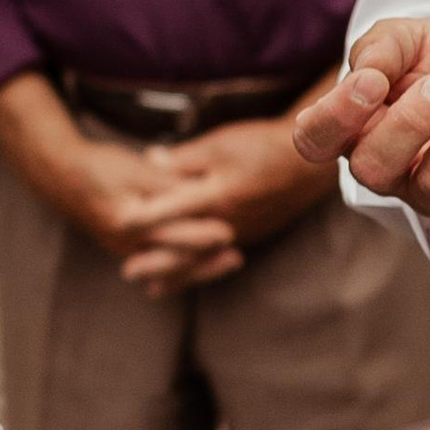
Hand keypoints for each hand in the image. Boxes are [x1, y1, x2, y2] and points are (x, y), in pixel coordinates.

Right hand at [64, 131, 244, 290]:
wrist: (61, 176)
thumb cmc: (100, 168)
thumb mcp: (135, 170)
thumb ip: (166, 183)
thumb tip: (200, 191)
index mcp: (128, 222)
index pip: (173, 233)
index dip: (203, 234)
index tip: (231, 232)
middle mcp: (125, 243)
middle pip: (174, 259)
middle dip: (208, 261)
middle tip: (238, 258)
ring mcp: (123, 249)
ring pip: (167, 266)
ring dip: (198, 266)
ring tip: (230, 262)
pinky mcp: (124, 248)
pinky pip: (157, 264)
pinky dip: (180, 265)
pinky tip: (201, 262)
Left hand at [113, 114, 333, 291]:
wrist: (309, 161)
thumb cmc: (263, 145)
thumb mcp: (221, 144)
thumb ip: (185, 158)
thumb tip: (150, 159)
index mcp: (218, 195)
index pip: (174, 209)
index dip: (146, 216)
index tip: (119, 222)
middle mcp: (229, 220)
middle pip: (185, 247)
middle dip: (156, 261)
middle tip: (127, 273)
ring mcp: (242, 230)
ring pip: (203, 258)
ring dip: (175, 272)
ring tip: (149, 284)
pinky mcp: (251, 233)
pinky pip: (218, 256)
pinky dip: (198, 267)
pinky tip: (183, 275)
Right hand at [291, 18, 429, 232]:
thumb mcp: (409, 38)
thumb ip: (381, 48)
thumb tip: (366, 75)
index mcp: (352, 126)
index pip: (315, 140)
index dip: (335, 117)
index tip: (371, 83)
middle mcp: (383, 168)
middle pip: (372, 169)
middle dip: (410, 124)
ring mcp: (428, 194)